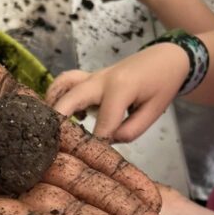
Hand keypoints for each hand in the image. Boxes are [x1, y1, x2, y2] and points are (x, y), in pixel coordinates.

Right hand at [46, 43, 188, 142]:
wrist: (166, 57)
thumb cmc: (163, 84)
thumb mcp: (154, 111)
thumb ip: (130, 130)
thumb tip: (106, 141)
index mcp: (120, 88)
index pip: (102, 124)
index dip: (98, 143)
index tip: (94, 157)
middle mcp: (101, 80)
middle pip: (71, 99)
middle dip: (59, 121)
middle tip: (50, 143)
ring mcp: (93, 76)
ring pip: (63, 84)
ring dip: (52, 103)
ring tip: (47, 125)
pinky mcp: (90, 77)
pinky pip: (67, 82)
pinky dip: (58, 94)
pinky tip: (63, 114)